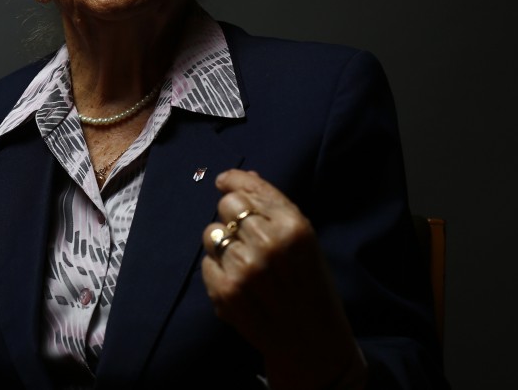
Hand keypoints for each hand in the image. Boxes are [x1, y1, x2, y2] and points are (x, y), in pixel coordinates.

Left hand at [201, 169, 365, 388]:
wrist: (311, 340)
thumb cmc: (310, 284)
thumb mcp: (304, 240)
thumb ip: (274, 207)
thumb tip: (243, 178)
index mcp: (294, 227)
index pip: (249, 190)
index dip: (233, 181)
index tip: (224, 181)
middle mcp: (268, 243)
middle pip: (227, 206)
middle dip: (231, 214)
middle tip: (243, 233)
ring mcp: (244, 268)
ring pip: (212, 232)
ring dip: (222, 242)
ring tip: (243, 260)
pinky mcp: (225, 291)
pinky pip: (206, 262)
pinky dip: (217, 268)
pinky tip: (238, 281)